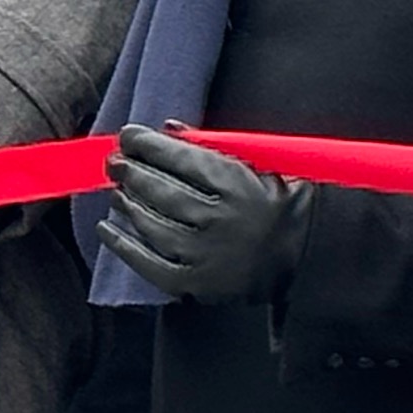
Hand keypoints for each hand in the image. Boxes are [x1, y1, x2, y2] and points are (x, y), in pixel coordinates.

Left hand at [96, 124, 310, 305]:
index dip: (148, 145)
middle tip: (114, 162)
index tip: (128, 135)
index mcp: (238, 185)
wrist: (306, 256)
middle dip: (132, 171)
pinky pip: (149, 263)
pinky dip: (122, 245)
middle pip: (161, 191)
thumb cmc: (280, 202)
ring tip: (116, 190)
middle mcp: (219, 220)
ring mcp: (205, 255)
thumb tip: (169, 128)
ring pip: (151, 225)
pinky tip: (106, 228)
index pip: (180, 159)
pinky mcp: (196, 284)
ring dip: (127, 204)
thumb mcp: (259, 163)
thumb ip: (213, 146)